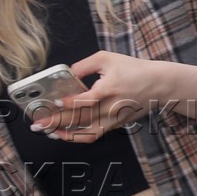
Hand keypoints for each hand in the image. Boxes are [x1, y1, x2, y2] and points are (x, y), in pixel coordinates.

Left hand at [29, 51, 166, 142]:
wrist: (159, 85)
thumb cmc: (133, 69)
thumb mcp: (107, 58)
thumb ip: (85, 65)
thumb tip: (66, 73)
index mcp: (109, 89)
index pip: (87, 101)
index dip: (69, 104)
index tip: (55, 103)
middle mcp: (111, 108)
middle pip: (80, 119)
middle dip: (56, 123)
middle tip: (37, 124)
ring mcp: (113, 119)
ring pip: (86, 133)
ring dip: (65, 134)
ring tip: (47, 132)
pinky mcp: (115, 125)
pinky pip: (93, 134)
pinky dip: (77, 136)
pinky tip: (63, 133)